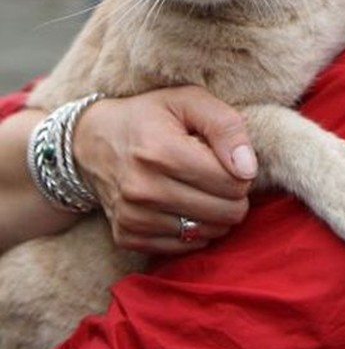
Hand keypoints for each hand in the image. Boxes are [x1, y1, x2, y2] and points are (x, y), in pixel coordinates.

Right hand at [73, 86, 256, 253]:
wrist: (92, 142)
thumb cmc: (149, 116)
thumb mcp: (188, 101)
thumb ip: (226, 126)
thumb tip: (248, 168)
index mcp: (162, 151)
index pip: (231, 182)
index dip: (241, 170)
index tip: (227, 158)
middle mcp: (144, 189)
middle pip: (224, 212)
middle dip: (233, 195)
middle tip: (218, 175)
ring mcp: (133, 217)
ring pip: (208, 233)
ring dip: (215, 213)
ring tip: (200, 188)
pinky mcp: (127, 237)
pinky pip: (184, 247)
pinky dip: (193, 229)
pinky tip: (183, 204)